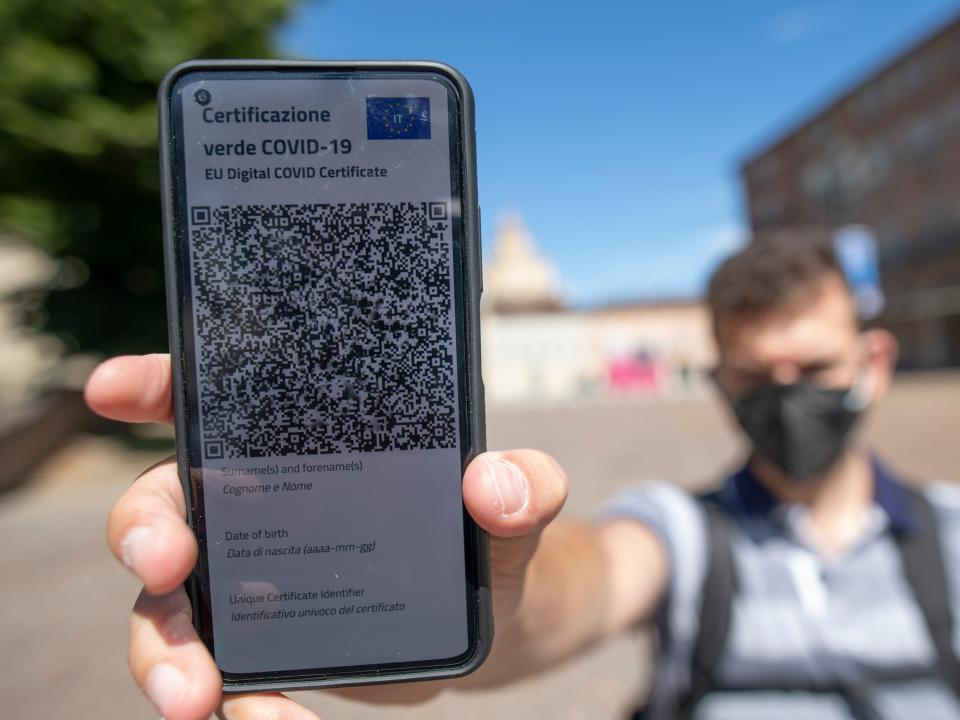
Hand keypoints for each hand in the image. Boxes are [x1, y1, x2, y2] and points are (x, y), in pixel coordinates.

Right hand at [86, 354, 567, 719]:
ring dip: (163, 648)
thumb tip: (493, 484)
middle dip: (144, 529)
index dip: (156, 384)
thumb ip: (524, 484)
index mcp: (307, 443)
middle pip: (165, 501)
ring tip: (195, 696)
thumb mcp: (517, 506)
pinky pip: (223, 676)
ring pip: (169, 605)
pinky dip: (239, 710)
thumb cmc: (491, 535)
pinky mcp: (270, 643)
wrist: (494, 618)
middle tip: (166, 566)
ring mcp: (256, 577)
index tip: (113, 388)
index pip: (220, 399)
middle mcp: (262, 502)